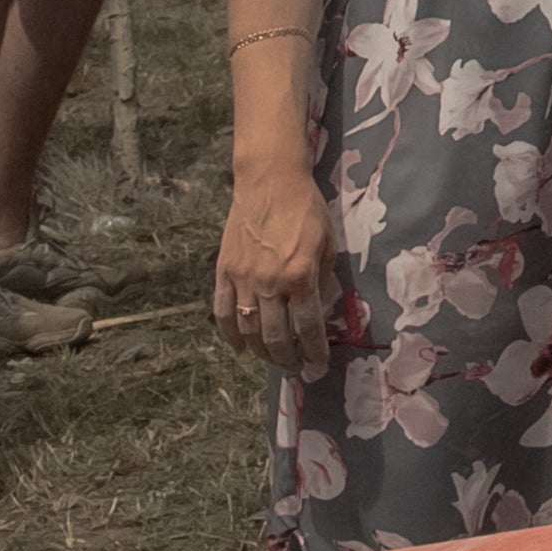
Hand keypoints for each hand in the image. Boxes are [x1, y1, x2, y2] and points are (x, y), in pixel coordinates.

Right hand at [217, 160, 336, 375]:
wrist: (270, 181)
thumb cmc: (306, 208)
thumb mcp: (327, 242)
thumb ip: (323, 278)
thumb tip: (321, 309)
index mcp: (300, 276)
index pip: (307, 327)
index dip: (314, 350)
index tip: (318, 363)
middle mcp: (270, 284)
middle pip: (276, 337)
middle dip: (287, 359)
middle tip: (295, 370)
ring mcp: (243, 280)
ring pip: (248, 331)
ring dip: (261, 353)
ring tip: (272, 361)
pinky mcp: (224, 273)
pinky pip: (224, 312)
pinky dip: (230, 335)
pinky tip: (240, 347)